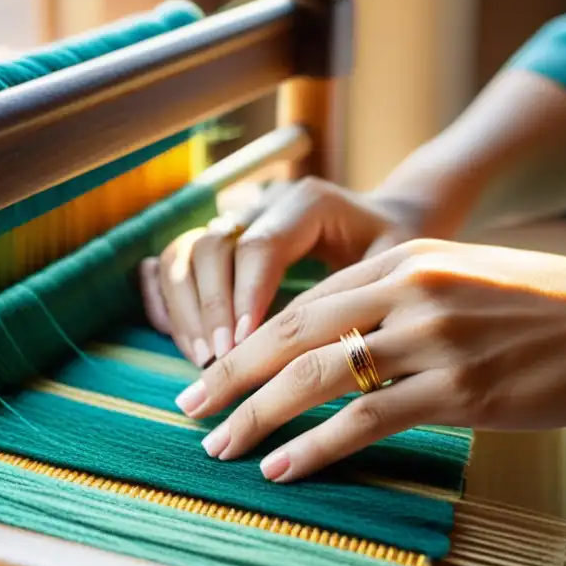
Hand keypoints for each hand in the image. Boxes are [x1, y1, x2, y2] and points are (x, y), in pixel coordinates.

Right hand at [138, 178, 417, 366]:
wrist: (389, 225)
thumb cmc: (395, 253)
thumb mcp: (394, 270)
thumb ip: (359, 297)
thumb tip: (322, 352)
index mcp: (307, 203)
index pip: (259, 246)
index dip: (245, 297)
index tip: (244, 347)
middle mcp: (262, 205)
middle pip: (211, 247)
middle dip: (210, 308)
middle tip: (219, 362)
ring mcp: (235, 221)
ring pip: (184, 254)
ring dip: (186, 310)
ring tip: (204, 360)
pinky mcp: (219, 244)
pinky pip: (173, 266)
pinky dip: (171, 304)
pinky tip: (188, 346)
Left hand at [173, 239, 565, 481]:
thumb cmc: (540, 301)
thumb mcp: (459, 273)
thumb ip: (397, 291)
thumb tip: (338, 330)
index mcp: (402, 259)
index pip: (303, 302)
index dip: (248, 338)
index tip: (211, 367)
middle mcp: (406, 292)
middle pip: (292, 334)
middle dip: (231, 374)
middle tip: (186, 406)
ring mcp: (430, 341)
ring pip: (317, 378)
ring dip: (258, 415)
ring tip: (219, 445)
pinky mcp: (458, 392)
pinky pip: (366, 421)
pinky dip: (316, 447)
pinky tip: (282, 467)